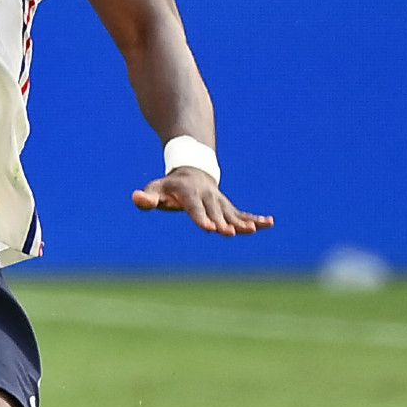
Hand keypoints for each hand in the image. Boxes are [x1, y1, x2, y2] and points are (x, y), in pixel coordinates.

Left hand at [132, 167, 274, 235]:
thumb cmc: (168, 187)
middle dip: (223, 223)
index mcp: (189, 193)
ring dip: (243, 222)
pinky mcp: (228, 206)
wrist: (190, 173)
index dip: (201, 218)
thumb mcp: (155, 190)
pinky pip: (243, 213)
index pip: (194, 207)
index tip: (209, 228)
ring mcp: (220, 201)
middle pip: (216, 212)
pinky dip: (255, 218)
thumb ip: (147, 198)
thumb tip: (136, 198)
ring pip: (232, 213)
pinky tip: (270, 223)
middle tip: (230, 233)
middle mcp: (207, 196)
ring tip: (255, 229)